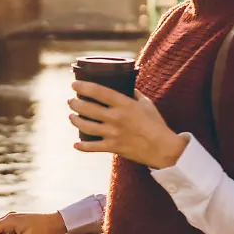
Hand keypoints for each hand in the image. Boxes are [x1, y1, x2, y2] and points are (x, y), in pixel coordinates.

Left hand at [68, 81, 186, 168]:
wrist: (163, 148)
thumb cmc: (155, 123)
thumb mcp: (146, 103)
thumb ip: (133, 94)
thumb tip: (124, 85)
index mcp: (124, 104)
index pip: (99, 92)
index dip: (84, 87)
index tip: (74, 85)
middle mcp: (116, 118)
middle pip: (87, 109)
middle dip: (75, 104)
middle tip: (71, 101)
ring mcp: (113, 133)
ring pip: (86, 127)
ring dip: (75, 121)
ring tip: (71, 117)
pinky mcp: (113, 147)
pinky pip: (93, 147)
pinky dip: (82, 147)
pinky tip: (76, 144)